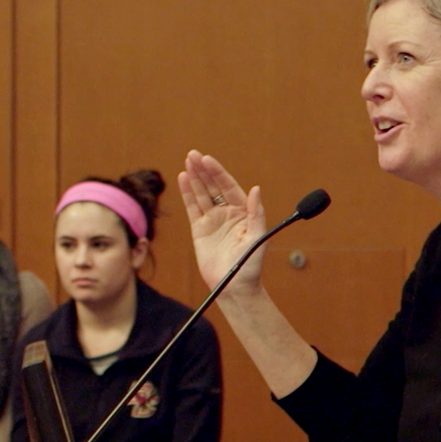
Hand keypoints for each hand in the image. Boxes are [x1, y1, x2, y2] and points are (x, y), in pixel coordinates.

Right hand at [178, 150, 266, 296]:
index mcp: (243, 211)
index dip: (218, 173)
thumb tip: (256, 190)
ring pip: (202, 194)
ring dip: (194, 178)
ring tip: (187, 161)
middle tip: (193, 154)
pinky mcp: (200, 230)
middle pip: (213, 186)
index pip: (228, 186)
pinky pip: (192, 208)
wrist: (234, 287)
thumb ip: (257, 213)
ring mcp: (213, 220)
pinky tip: (182, 179)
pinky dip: (187, 194)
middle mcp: (227, 212)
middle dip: (203, 170)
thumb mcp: (258, 238)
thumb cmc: (250, 264)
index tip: (208, 160)